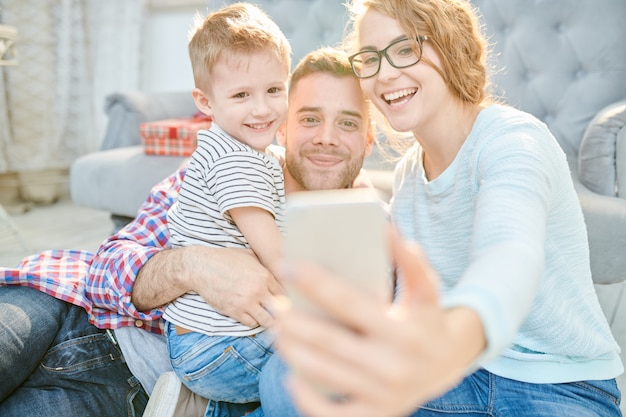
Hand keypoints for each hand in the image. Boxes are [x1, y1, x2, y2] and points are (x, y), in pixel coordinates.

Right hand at [189, 247, 283, 327]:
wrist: (201, 267)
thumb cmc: (225, 259)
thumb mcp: (249, 256)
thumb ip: (265, 265)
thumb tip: (279, 269)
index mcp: (264, 276)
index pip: (285, 293)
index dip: (287, 298)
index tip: (285, 301)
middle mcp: (258, 290)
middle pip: (280, 310)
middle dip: (282, 312)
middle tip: (281, 314)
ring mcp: (246, 303)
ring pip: (267, 320)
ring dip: (268, 320)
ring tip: (268, 317)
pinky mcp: (234, 312)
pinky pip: (251, 323)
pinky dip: (253, 321)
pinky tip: (252, 315)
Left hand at [272, 231, 484, 416]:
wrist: (450, 363)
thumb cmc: (427, 318)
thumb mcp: (427, 289)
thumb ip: (411, 261)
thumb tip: (387, 230)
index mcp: (402, 330)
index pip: (348, 302)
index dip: (314, 282)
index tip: (288, 266)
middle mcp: (392, 365)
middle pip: (328, 341)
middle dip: (293, 322)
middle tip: (275, 305)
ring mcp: (383, 394)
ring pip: (324, 373)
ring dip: (293, 353)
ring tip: (276, 333)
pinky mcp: (376, 414)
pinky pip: (332, 414)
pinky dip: (306, 398)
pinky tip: (291, 377)